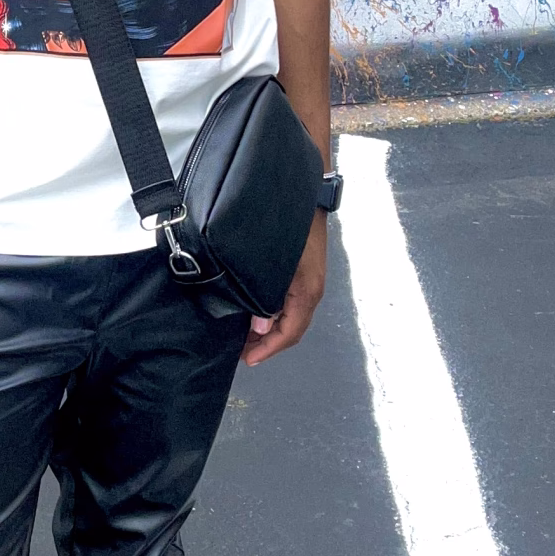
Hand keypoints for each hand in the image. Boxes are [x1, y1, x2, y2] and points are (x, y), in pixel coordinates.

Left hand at [242, 217, 326, 365]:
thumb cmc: (291, 229)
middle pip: (291, 329)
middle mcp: (311, 291)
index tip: (249, 359)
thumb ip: (266, 299)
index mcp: (307, 293)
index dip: (268, 349)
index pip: (290, 333)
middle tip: (243, 351)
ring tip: (246, 336)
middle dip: (267, 343)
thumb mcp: (275, 267)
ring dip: (270, 330)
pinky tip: (257, 312)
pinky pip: (290, 303)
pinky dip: (274, 314)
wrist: (306, 196)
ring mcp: (309, 281)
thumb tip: (259, 327)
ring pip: (291, 316)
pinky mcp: (303, 272)